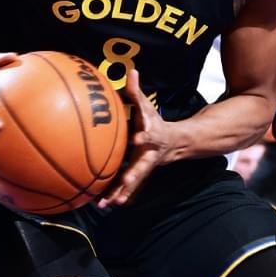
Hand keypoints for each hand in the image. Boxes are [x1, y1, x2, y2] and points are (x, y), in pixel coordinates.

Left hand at [98, 70, 173, 207]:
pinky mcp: (138, 175)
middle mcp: (150, 154)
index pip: (149, 134)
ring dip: (122, 193)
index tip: (137, 138)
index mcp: (152, 136)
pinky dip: (115, 195)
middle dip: (135, 174)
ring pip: (134, 182)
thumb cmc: (154, 122)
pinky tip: (102, 206)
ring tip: (109, 204)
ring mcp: (145, 167)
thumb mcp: (148, 107)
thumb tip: (132, 70)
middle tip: (126, 180)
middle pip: (143, 165)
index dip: (144, 136)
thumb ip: (137, 91)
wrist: (173, 143)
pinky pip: (126, 187)